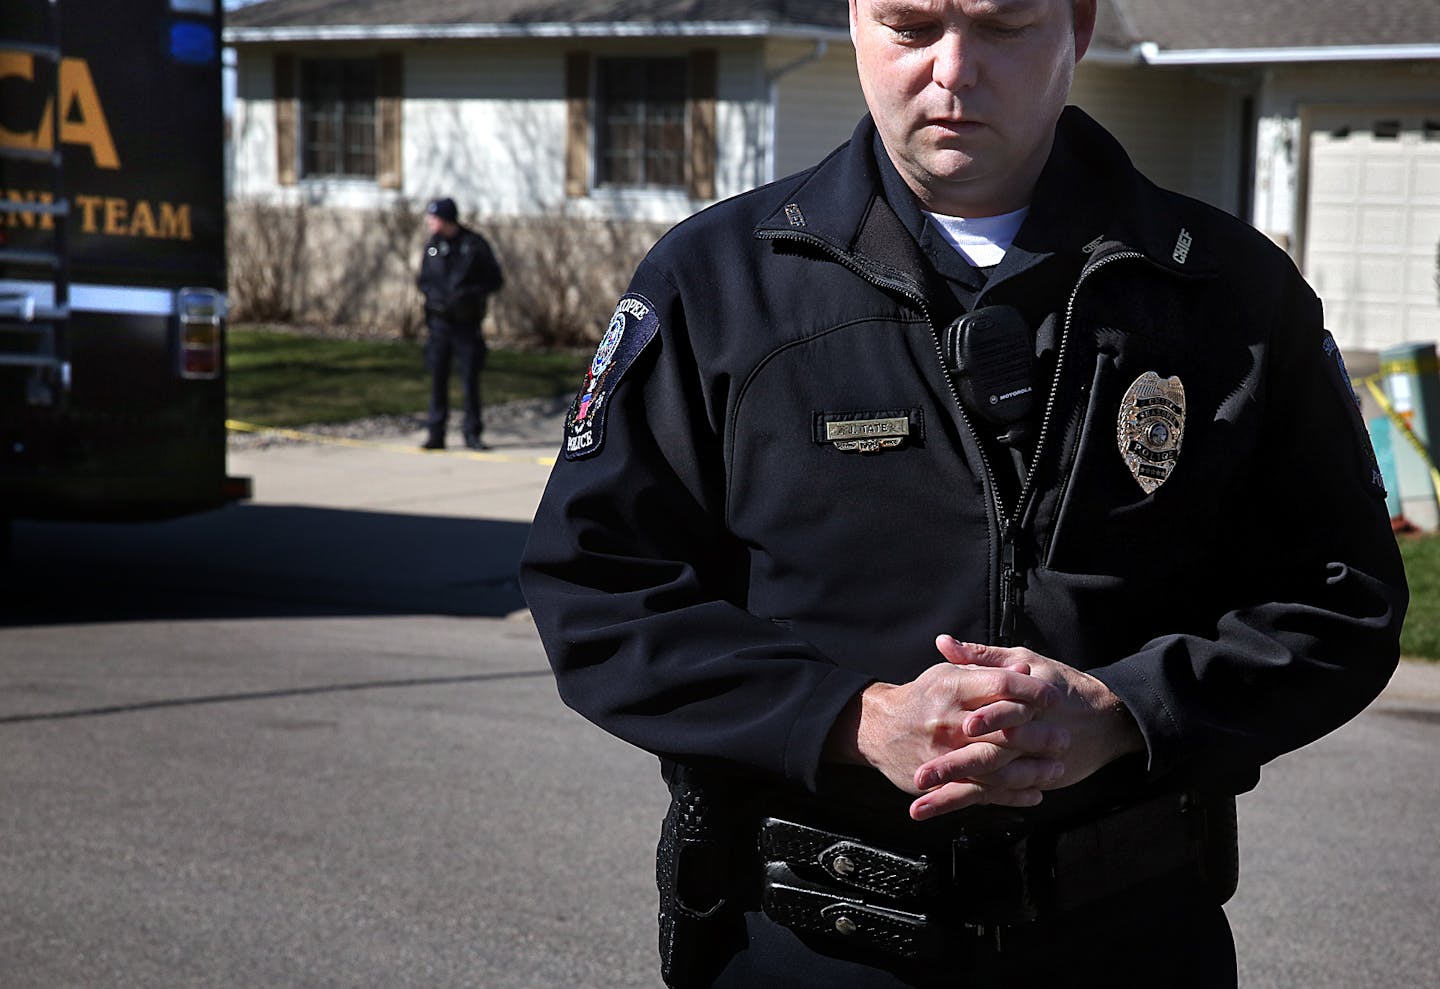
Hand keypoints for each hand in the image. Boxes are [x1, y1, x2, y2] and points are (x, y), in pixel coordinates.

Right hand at [825, 657, 1068, 816]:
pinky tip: (1034, 793)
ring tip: (1056, 768)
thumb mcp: (947, 674)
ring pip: (998, 765)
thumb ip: (984, 670)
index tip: (1052, 697)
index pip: (1001, 686)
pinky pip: (983, 792)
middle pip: (1003, 728)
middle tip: (1063, 737)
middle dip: (1038, 734)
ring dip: (1031, 770)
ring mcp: (943, 754)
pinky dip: (1012, 795)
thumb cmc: (921, 698)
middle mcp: (946, 721)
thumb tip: (1023, 669)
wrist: (878, 729)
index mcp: (950, 687)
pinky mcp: (941, 781)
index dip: (1031, 690)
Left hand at [919, 637, 1144, 812]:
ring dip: (954, 796)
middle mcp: (1028, 736)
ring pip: (990, 784)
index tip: (959, 726)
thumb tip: (943, 643)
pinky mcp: (1033, 780)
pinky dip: (971, 804)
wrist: (1108, 720)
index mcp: (1028, 702)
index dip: (985, 719)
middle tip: (921, 776)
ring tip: (921, 806)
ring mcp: (1032, 764)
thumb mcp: (1026, 661)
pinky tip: (944, 810)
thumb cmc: (1062, 685)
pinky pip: (999, 796)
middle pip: (991, 754)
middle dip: (954, 767)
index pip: (1006, 710)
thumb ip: (982, 656)